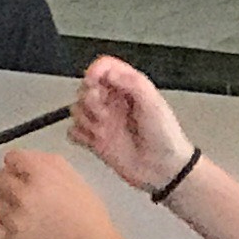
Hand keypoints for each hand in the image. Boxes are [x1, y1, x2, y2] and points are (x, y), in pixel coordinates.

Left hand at [0, 142, 120, 238]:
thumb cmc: (88, 218)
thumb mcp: (73, 178)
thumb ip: (47, 162)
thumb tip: (28, 159)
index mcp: (42, 175)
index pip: (12, 157)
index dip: (17, 163)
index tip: (18, 169)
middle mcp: (26, 194)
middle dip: (10, 182)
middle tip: (23, 192)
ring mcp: (16, 218)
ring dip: (7, 205)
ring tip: (25, 212)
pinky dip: (1, 227)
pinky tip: (16, 226)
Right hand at [68, 54, 196, 194]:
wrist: (164, 171)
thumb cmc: (165, 137)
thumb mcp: (154, 104)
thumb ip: (132, 83)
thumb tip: (109, 71)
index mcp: (129, 89)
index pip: (105, 68)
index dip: (95, 70)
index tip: (93, 81)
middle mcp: (114, 103)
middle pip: (86, 87)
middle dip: (90, 98)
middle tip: (103, 111)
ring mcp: (104, 122)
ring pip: (77, 108)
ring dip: (85, 118)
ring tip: (103, 129)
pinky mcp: (96, 141)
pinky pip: (73, 132)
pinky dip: (78, 135)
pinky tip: (93, 139)